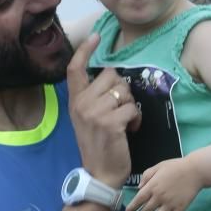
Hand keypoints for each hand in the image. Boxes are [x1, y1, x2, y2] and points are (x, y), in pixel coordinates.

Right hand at [66, 34, 138, 188]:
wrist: (100, 174)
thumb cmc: (98, 145)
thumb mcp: (87, 119)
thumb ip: (93, 98)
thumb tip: (111, 79)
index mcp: (75, 102)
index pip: (75, 69)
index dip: (85, 50)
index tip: (95, 36)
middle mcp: (82, 104)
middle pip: (110, 75)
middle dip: (122, 90)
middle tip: (121, 109)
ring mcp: (95, 113)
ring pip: (123, 91)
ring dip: (130, 105)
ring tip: (126, 122)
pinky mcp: (111, 122)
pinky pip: (132, 108)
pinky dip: (136, 119)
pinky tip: (130, 130)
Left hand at [125, 158, 202, 210]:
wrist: (195, 171)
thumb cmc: (176, 167)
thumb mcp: (158, 166)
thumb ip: (146, 176)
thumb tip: (139, 188)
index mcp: (152, 186)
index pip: (138, 200)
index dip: (132, 207)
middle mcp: (159, 197)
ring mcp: (170, 204)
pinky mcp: (180, 208)